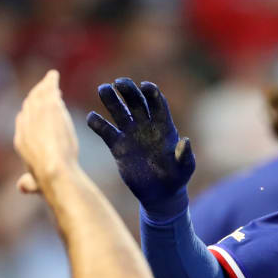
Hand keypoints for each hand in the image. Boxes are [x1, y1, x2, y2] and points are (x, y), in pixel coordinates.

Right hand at [14, 70, 78, 190]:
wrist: (54, 171)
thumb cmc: (48, 182)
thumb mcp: (34, 184)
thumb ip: (27, 183)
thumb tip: (20, 187)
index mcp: (21, 142)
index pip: (23, 122)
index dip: (30, 114)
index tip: (38, 110)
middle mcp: (25, 126)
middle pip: (28, 106)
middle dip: (36, 97)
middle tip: (46, 90)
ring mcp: (36, 116)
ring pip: (37, 96)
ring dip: (43, 87)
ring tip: (51, 80)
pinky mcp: (48, 108)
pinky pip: (47, 91)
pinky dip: (50, 82)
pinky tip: (54, 76)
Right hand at [86, 78, 194, 220]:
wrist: (159, 194)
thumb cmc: (176, 179)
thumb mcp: (185, 169)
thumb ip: (185, 156)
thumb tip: (184, 142)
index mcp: (164, 127)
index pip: (157, 104)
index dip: (152, 93)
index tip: (145, 86)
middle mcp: (146, 126)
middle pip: (136, 102)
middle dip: (128, 90)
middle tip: (118, 83)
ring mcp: (131, 134)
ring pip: (119, 112)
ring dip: (111, 99)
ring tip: (103, 89)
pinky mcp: (118, 146)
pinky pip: (106, 131)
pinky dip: (98, 124)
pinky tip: (91, 118)